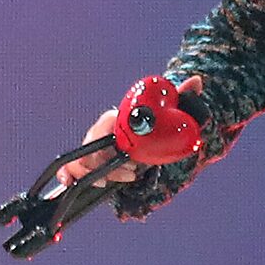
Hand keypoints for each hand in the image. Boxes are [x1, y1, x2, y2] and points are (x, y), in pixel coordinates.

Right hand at [62, 74, 203, 189]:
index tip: (129, 155)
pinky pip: (72, 169)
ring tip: (129, 176)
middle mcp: (100, 132)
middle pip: (91, 147)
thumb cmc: (158, 123)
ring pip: (83, 161)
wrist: (150, 136)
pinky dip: (67, 175)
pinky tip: (69, 184)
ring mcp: (94, 149)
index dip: (110, 140)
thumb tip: (197, 81)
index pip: (104, 124)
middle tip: (133, 171)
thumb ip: (183, 97)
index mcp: (115, 118)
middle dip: (108, 164)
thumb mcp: (172, 111)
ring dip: (101, 174)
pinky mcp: (92, 163)